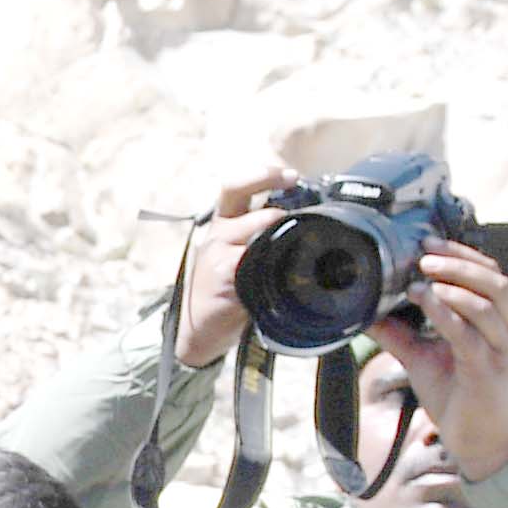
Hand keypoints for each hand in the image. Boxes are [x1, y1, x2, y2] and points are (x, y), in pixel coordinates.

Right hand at [165, 166, 294, 371]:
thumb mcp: (242, 261)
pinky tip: (284, 267)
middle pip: (237, 189)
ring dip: (281, 224)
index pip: (237, 188)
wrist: (200, 332)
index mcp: (224, 226)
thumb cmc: (227, 296)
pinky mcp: (224, 272)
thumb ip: (264, 241)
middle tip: (294, 182)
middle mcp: (218, 233)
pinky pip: (256, 253)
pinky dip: (276, 257)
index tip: (291, 175)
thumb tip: (307, 224)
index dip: (263, 175)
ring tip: (296, 239)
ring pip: (259, 221)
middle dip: (268, 179)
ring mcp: (218, 251)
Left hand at [366, 239, 507, 482]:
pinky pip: (469, 333)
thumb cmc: (460, 400)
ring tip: (423, 272)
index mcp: (503, 324)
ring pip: (489, 301)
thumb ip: (400, 335)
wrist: (483, 446)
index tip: (430, 242)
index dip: (465, 255)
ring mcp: (503, 350)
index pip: (493, 276)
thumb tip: (367, 314)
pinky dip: (446, 312)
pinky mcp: (488, 371)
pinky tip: (425, 299)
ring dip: (455, 281)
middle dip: (460, 261)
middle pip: (496, 280)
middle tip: (425, 252)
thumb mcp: (426, 360)